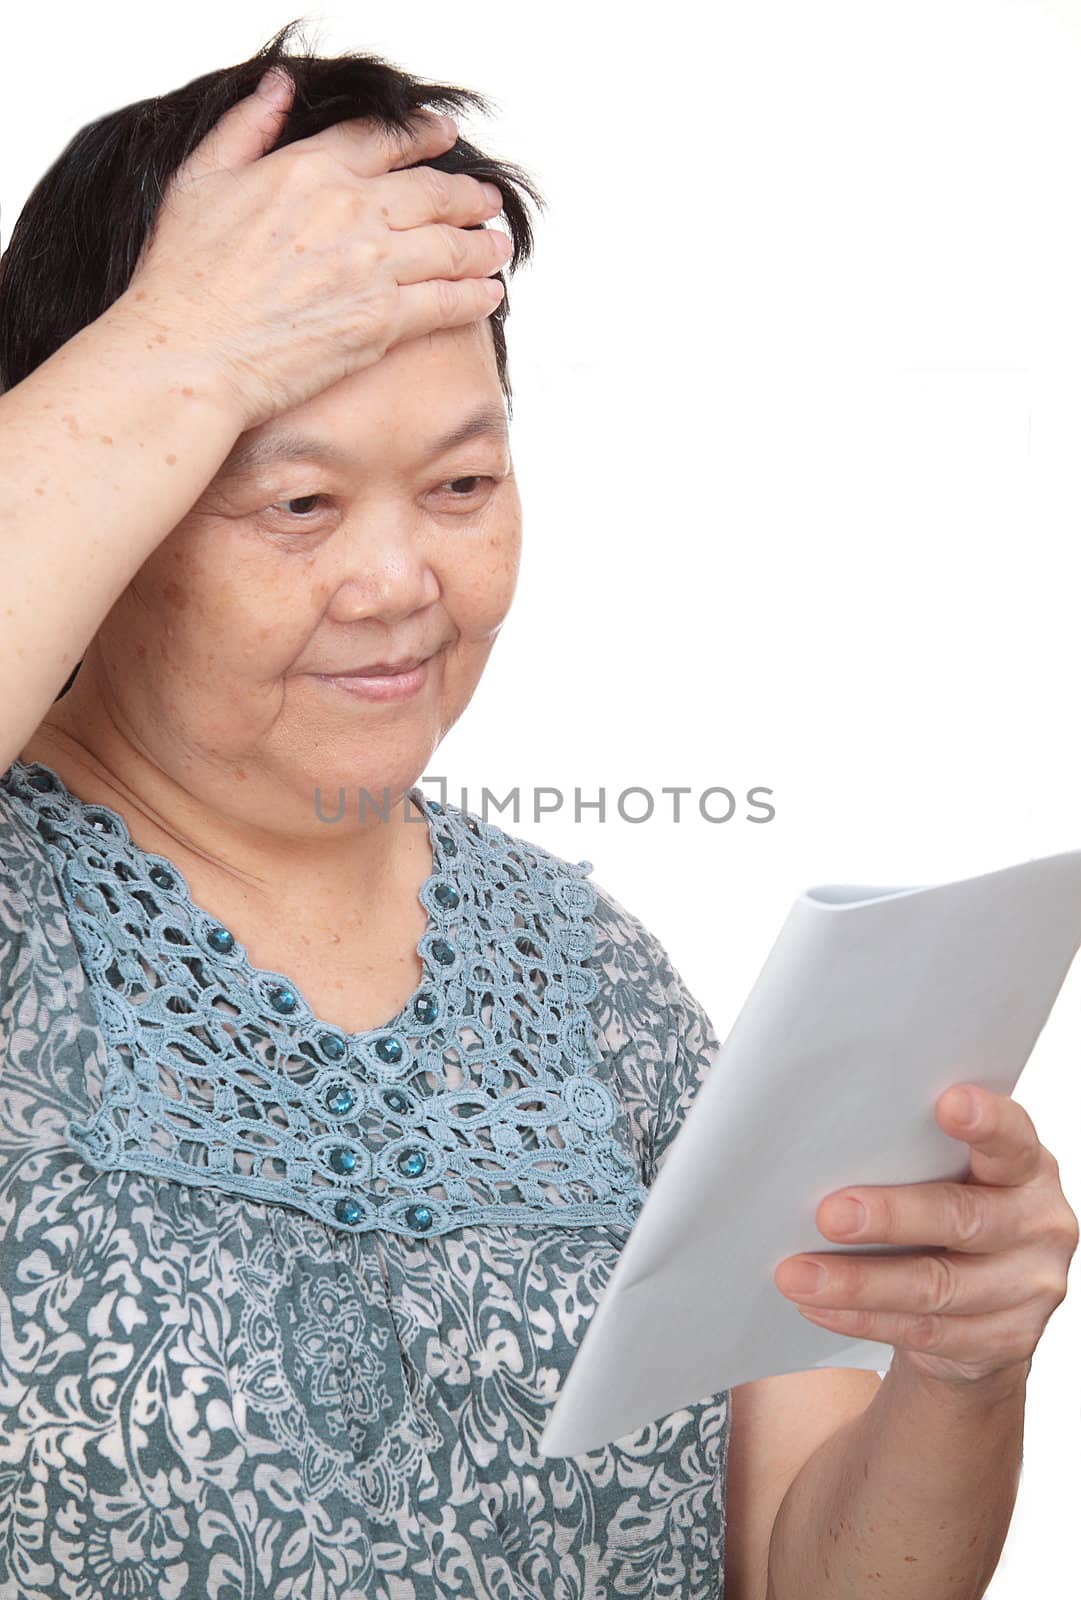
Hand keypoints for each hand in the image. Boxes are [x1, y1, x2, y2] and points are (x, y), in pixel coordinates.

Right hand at [112, 70, 510, 428]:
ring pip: (450, 245)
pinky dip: (476, 295)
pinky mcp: (382, 321)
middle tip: (487, 199)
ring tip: (498, 244)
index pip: (382, 140)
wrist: (189, 354)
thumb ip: (244, 128)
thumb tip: (279, 87)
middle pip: (431, 191)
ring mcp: (371, 266)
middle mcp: (349, 211)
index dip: (422, 136)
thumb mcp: (198, 179)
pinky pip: (447, 302)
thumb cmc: (180, 278)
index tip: (444, 137)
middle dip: (467, 193)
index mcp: (306, 170)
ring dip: (482, 244)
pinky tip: (490, 292)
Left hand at [773, 1085, 1079, 1386]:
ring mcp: (1028, 1288)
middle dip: (891, 1216)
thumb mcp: (952, 1173)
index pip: (1012, 1138)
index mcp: (1027, 1167)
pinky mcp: (1005, 1342)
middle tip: (827, 1214)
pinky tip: (818, 1304)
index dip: (986, 1121)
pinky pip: (923, 1331)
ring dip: (857, 1282)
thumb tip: (826, 1138)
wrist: (987, 1302)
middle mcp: (1039, 1225)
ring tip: (797, 1274)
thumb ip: (917, 1153)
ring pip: (935, 1287)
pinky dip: (861, 1317)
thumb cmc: (953, 1208)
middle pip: (964, 1218)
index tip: (947, 1102)